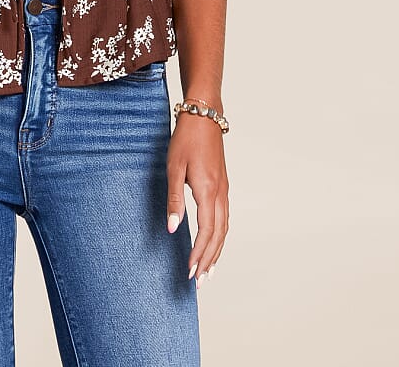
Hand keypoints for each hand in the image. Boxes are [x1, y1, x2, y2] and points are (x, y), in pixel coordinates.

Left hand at [166, 112, 229, 288]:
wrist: (204, 116)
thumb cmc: (185, 139)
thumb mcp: (174, 168)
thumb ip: (174, 200)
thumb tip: (173, 229)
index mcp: (207, 190)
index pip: (206, 231)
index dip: (199, 254)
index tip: (190, 272)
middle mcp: (220, 194)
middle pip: (218, 235)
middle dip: (209, 260)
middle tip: (199, 281)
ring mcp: (224, 190)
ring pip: (224, 228)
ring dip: (217, 251)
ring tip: (208, 270)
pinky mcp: (223, 186)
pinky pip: (225, 218)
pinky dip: (220, 236)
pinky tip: (214, 243)